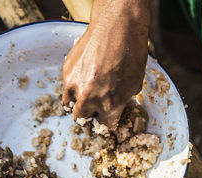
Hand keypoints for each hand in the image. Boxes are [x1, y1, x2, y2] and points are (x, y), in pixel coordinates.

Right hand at [62, 0, 149, 128]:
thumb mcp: (134, 84)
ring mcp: (75, 85)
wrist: (117, 28)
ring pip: (70, 104)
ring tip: (87, 92)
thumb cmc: (131, 55)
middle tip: (94, 108)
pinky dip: (74, 85)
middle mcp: (90, 98)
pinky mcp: (67, 71)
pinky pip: (67, 86)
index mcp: (110, 105)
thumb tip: (114, 107)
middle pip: (81, 118)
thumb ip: (121, 101)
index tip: (105, 119)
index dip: (105, 122)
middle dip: (88, 115)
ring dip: (77, 102)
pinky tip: (86, 74)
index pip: (103, 125)